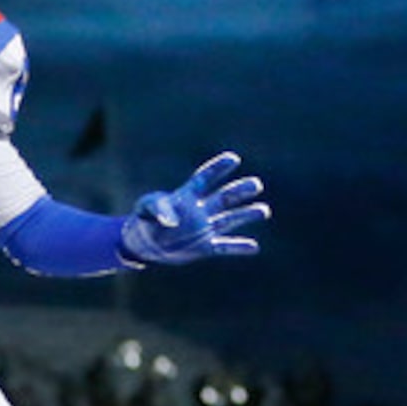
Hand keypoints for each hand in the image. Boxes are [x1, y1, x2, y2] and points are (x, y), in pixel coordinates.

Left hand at [120, 152, 269, 265]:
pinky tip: (254, 247)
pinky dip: (238, 247)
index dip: (218, 169)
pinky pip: (224, 247)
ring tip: (264, 210)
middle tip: (256, 184)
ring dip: (246, 214)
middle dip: (240, 191)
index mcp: (186, 196)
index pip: (205, 179)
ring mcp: (204, 228)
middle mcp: (200, 210)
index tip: (233, 159)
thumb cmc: (143, 220)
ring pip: (230, 219)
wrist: (143, 244)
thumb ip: (158, 209)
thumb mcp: (145, 209)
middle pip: (224, 197)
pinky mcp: (203, 247)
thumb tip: (173, 221)